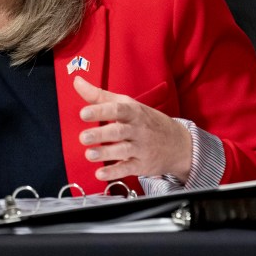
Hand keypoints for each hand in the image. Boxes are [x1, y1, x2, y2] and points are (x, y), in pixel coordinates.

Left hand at [73, 76, 192, 182]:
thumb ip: (99, 95)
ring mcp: (141, 148)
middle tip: (83, 137)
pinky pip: (128, 168)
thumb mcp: (127, 104)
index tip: (83, 113)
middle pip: (119, 131)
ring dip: (105, 153)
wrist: (178, 143)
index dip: (100, 111)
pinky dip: (114, 172)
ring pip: (123, 150)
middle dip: (101, 134)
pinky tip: (100, 174)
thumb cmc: (146, 120)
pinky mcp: (142, 165)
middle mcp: (138, 129)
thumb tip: (77, 81)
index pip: (117, 109)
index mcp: (133, 112)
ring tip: (89, 154)